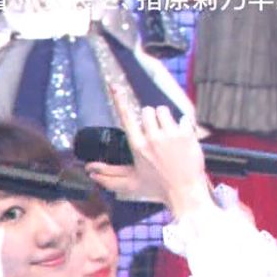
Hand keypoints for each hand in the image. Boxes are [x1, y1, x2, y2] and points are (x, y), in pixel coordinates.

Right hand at [88, 87, 211, 218]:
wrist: (184, 192)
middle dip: (150, 118)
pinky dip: (183, 126)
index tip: (113, 85)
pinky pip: (183, 117)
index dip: (119, 99)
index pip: (126, 116)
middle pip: (147, 110)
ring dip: (165, 119)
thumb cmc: (157, 188)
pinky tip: (182, 141)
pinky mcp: (186, 134)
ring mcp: (170, 134)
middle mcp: (152, 137)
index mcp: (137, 146)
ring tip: (168, 135)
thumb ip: (108, 177)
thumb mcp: (130, 184)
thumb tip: (89, 173)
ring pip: (163, 110)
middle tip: (155, 134)